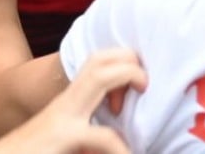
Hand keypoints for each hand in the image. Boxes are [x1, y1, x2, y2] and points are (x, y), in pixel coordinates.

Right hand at [0, 49, 145, 153]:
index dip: (119, 68)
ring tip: (143, 93)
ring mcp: (63, 120)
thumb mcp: (59, 140)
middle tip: (144, 87)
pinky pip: (100, 136)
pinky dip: (121, 147)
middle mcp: (65, 106)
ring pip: (98, 78)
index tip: (128, 99)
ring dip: (126, 78)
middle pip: (99, 60)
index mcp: (67, 106)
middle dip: (128, 62)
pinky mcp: (61, 140)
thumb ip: (82, 131)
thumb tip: (111, 136)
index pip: (95, 66)